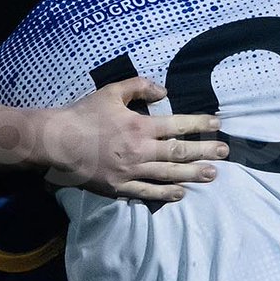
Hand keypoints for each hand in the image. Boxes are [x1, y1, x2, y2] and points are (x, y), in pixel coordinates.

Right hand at [30, 77, 227, 201]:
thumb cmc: (82, 115)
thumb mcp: (110, 92)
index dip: (199, 124)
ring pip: (169, 173)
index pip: (177, 125)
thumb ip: (138, 87)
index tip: (217, 124)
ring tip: (213, 174)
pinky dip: (166, 193)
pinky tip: (181, 193)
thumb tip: (164, 91)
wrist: (55, 142)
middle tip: (224, 152)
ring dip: (193, 174)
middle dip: (205, 151)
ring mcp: (131, 171)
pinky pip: (148, 192)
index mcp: (139, 126)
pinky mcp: (120, 187)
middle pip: (179, 152)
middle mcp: (140, 150)